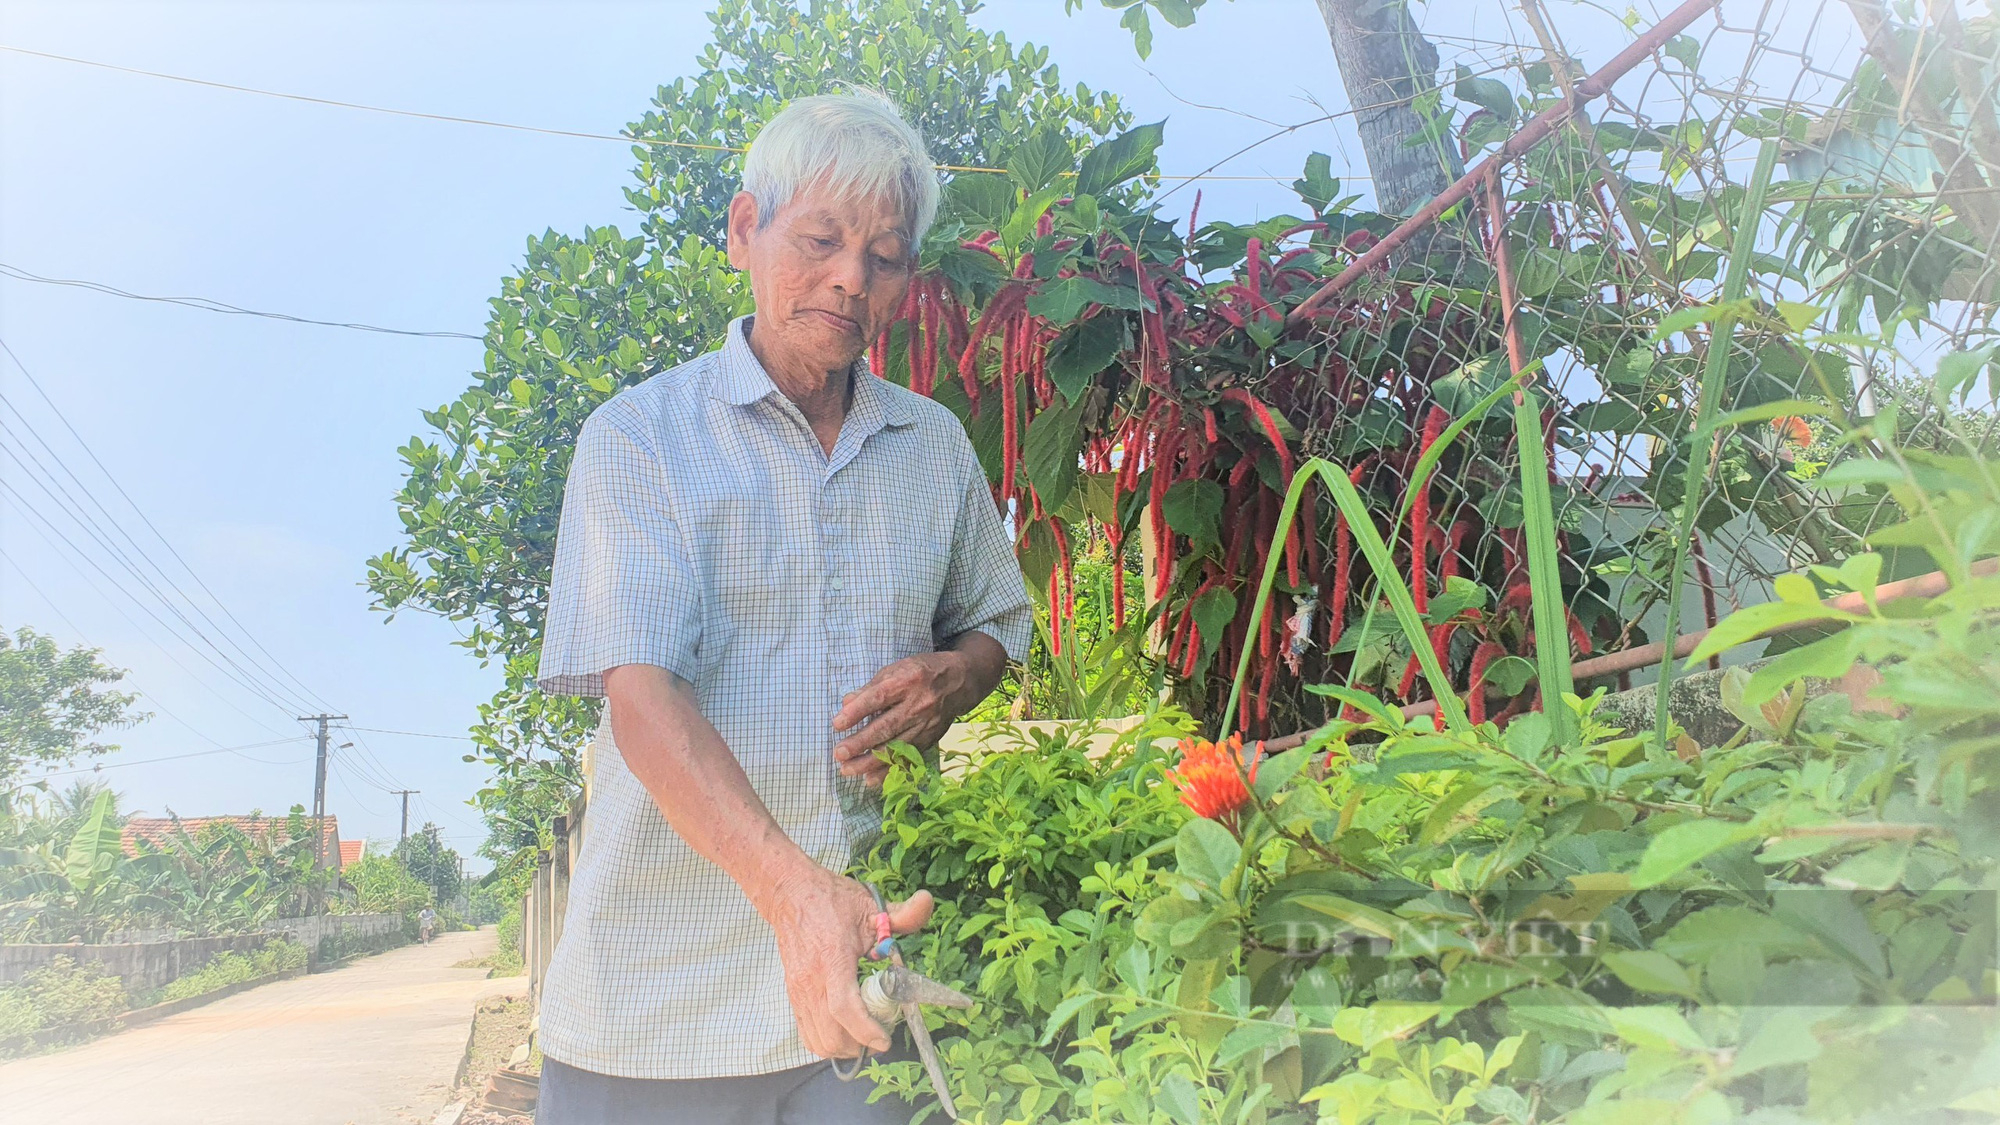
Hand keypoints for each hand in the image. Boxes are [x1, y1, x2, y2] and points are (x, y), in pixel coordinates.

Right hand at [755, 867, 933, 1059]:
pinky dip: (826, 1041)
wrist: (790, 895)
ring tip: (863, 1035)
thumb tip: (927, 902)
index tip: (885, 1040)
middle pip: (830, 1033)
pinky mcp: (792, 994)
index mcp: (832, 958)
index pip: (844, 1007)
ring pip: (817, 1039)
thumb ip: (901, 912)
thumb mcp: (870, 904)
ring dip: (843, 1047)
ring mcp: (798, 990)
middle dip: (858, 1045)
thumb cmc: (831, 900)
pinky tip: (844, 1031)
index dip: (865, 1030)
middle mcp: (811, 980)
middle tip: (880, 1036)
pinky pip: (806, 1032)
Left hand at [832, 652, 970, 787]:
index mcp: (906, 681)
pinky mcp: (930, 739)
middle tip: (839, 753)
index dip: (856, 712)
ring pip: (896, 747)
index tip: (836, 725)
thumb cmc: (920, 673)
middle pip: (886, 727)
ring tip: (847, 770)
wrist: (959, 682)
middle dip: (860, 743)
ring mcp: (926, 724)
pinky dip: (889, 770)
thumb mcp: (895, 669)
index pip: (877, 698)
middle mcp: (918, 704)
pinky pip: (907, 758)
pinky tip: (871, 779)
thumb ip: (870, 688)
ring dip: (870, 762)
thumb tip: (845, 704)